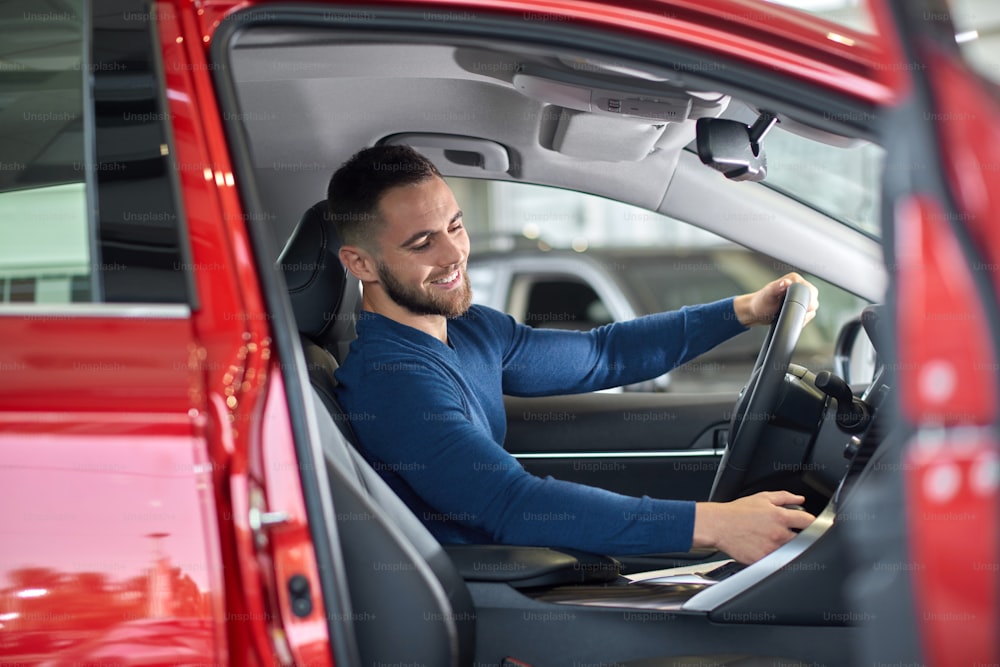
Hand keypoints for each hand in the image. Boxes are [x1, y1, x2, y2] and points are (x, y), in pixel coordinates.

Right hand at [692, 491, 815, 563]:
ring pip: (791, 551)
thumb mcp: (762, 498)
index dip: (813, 522)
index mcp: (780, 517)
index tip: (812, 524)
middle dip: (800, 536)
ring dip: (788, 547)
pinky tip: (766, 549)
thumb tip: (801, 499)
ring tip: (774, 541)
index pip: (809, 521)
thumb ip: (785, 497)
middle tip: (791, 533)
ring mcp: (772, 549)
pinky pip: (777, 560)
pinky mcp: (763, 560)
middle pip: (803, 539)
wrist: (718, 526)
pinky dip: (775, 556)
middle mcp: (779, 534)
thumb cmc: (737, 512)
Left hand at [733, 272, 818, 326]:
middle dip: (806, 309)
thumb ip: (776, 288)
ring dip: (804, 315)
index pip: (810, 289)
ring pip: (811, 308)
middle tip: (793, 313)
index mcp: (793, 280)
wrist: (756, 312)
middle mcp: (799, 286)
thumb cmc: (759, 302)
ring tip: (789, 316)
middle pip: (813, 299)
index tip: (803, 309)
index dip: (809, 300)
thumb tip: (786, 282)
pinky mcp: (799, 305)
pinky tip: (792, 319)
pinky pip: (807, 314)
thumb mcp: (767, 295)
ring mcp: (799, 297)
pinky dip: (802, 318)